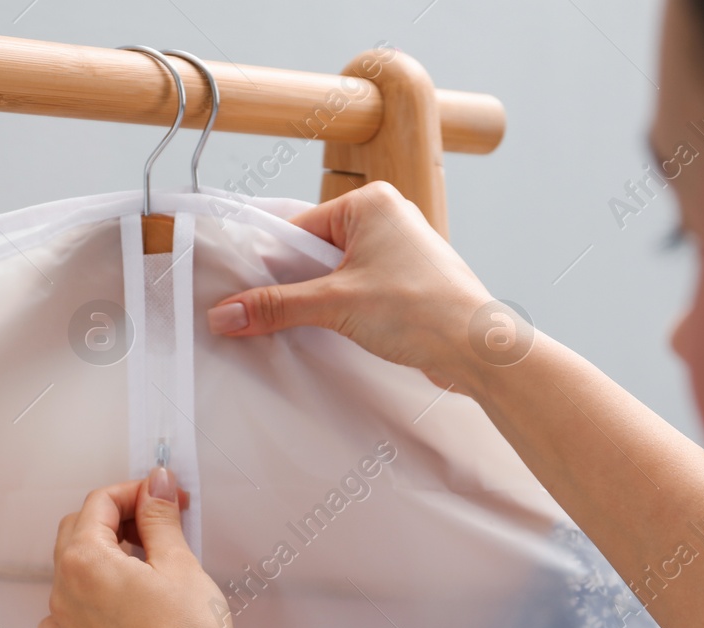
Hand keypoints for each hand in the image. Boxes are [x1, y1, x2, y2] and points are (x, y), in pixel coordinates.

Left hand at [37, 466, 233, 627]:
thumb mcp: (181, 565)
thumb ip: (159, 518)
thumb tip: (154, 485)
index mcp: (85, 561)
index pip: (101, 502)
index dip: (137, 492)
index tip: (167, 497)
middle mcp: (63, 590)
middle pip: (81, 530)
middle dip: (120, 518)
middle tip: (163, 523)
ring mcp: (63, 624)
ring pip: (76, 568)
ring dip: (109, 554)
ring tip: (153, 565)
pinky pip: (74, 607)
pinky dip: (97, 593)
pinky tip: (130, 602)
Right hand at [205, 181, 497, 394]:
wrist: (477, 348)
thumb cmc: (422, 310)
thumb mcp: (336, 305)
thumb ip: (277, 307)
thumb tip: (226, 313)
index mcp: (371, 202)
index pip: (300, 229)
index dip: (274, 266)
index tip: (250, 295)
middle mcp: (389, 217)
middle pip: (318, 251)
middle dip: (299, 285)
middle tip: (278, 315)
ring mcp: (402, 250)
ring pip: (340, 274)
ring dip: (323, 301)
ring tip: (317, 325)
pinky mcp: (411, 282)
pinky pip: (362, 290)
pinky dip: (346, 310)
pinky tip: (341, 332)